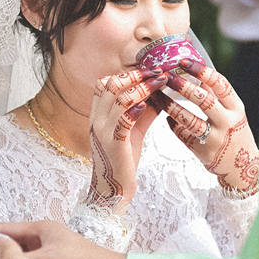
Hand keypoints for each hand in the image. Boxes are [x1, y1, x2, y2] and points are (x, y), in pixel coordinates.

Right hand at [87, 68, 168, 207]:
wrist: (113, 189)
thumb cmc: (123, 159)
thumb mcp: (133, 131)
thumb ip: (142, 112)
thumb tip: (160, 93)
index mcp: (98, 115)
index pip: (104, 84)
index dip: (125, 73)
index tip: (148, 70)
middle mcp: (97, 120)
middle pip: (110, 85)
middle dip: (135, 75)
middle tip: (157, 72)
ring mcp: (103, 131)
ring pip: (119, 98)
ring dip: (143, 87)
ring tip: (160, 82)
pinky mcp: (114, 144)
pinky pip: (123, 120)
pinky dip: (136, 108)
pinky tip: (149, 104)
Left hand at [153, 60, 258, 195]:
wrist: (243, 167)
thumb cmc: (233, 132)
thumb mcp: (232, 112)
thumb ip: (215, 94)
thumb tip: (196, 70)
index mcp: (236, 107)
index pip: (220, 84)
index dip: (201, 71)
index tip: (184, 62)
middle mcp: (228, 122)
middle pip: (203, 100)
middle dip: (182, 86)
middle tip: (166, 77)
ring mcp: (216, 138)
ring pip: (190, 120)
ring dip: (170, 106)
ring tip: (157, 97)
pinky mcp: (204, 152)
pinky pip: (183, 136)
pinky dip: (173, 126)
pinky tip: (166, 118)